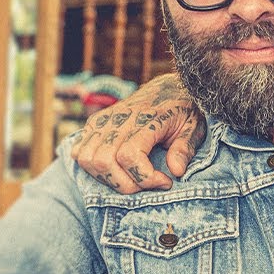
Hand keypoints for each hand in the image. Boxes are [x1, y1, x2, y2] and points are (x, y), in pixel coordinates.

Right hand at [71, 73, 203, 193]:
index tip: (166, 182)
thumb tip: (176, 171)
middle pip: (104, 161)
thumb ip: (185, 148)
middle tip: (149, 185)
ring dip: (109, 179)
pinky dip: (93, 168)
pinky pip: (79, 152)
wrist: (168, 89)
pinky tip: (117, 171)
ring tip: (133, 180)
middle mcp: (119, 118)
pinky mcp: (94, 124)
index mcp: (146, 118)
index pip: (130, 155)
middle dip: (126, 184)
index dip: (145, 177)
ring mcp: (103, 120)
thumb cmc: (184, 111)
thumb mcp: (194, 127)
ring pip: (87, 159)